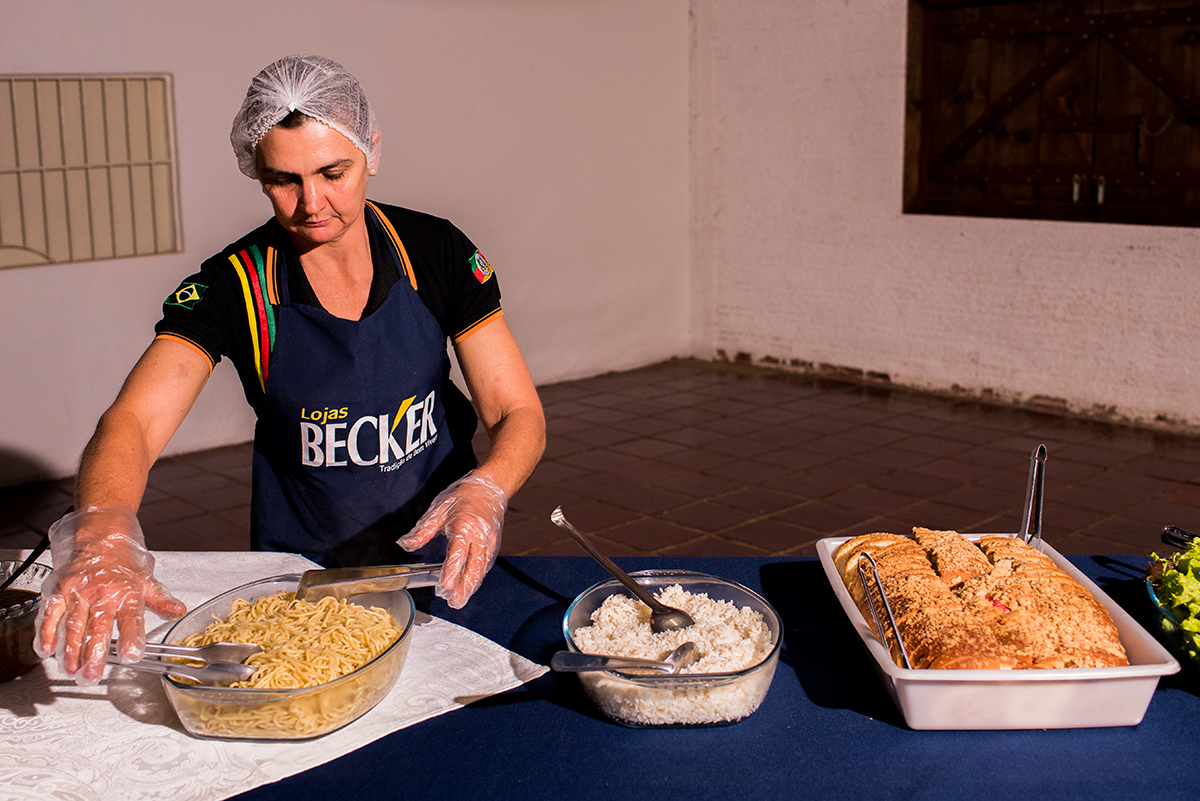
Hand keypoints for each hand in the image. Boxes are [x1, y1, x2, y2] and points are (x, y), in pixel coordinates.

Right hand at [34, 506, 185, 683]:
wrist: (101, 536)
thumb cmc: (125, 561)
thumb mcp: (148, 581)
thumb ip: (161, 601)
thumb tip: (179, 611)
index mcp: (127, 592)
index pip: (131, 619)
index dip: (131, 638)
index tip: (130, 656)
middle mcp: (103, 593)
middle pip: (98, 627)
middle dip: (94, 654)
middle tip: (92, 674)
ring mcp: (79, 592)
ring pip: (74, 625)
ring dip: (70, 650)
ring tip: (72, 669)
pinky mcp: (60, 591)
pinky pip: (51, 614)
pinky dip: (47, 632)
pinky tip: (46, 649)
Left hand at [397, 472, 506, 607]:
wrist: (489, 489)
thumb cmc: (462, 498)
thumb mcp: (438, 509)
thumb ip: (423, 530)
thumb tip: (405, 544)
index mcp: (465, 526)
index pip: (458, 553)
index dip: (452, 571)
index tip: (446, 587)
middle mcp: (481, 536)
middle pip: (474, 566)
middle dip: (464, 586)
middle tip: (454, 602)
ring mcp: (490, 542)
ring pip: (481, 569)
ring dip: (471, 586)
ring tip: (458, 601)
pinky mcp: (494, 546)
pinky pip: (485, 566)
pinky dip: (476, 579)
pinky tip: (467, 588)